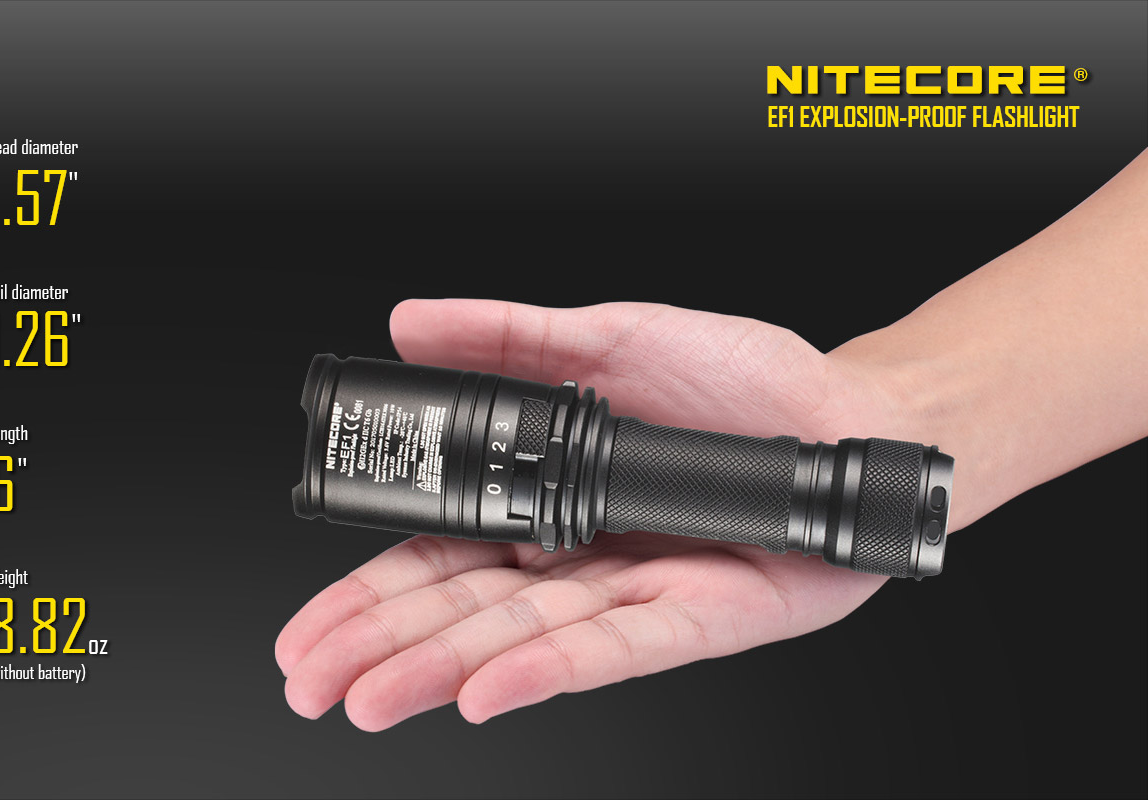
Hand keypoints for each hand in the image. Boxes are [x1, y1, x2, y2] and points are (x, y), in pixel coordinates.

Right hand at [276, 300, 933, 729]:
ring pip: (519, 639)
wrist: (851, 414)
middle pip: (460, 610)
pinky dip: (546, 669)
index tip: (302, 627)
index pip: (435, 554)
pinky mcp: (693, 619)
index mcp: (548, 498)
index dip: (365, 591)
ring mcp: (630, 594)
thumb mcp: (613, 336)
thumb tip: (408, 323)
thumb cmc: (745, 380)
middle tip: (307, 684)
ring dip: (440, 669)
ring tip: (368, 700)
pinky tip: (485, 691)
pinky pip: (613, 648)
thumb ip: (509, 337)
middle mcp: (577, 558)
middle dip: (378, 648)